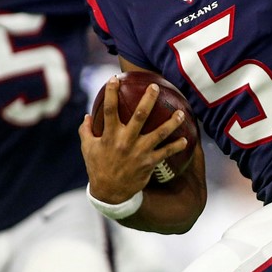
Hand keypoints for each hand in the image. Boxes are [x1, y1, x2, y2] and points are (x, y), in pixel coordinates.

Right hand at [79, 76, 188, 204]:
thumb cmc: (98, 167)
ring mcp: (139, 152)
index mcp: (109, 136)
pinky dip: (176, 146)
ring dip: (171, 123)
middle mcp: (125, 141)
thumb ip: (86, 131)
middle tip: (155, 87)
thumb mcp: (88, 149)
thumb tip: (87, 116)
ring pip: (159, 134)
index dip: (111, 93)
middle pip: (140, 116)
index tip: (115, 78)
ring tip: (181, 113)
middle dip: (148, 100)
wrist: (110, 193)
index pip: (109, 110)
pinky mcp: (148, 163)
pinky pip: (165, 153)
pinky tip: (186, 140)